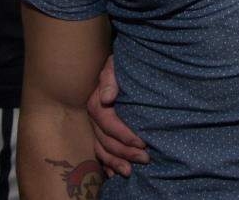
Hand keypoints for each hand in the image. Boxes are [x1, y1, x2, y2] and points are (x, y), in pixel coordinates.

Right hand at [86, 55, 148, 176]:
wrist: (122, 66)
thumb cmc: (122, 66)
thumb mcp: (115, 65)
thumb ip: (110, 79)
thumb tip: (107, 98)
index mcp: (96, 103)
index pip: (108, 123)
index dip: (124, 135)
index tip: (142, 142)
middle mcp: (94, 118)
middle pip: (105, 140)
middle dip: (124, 152)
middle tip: (145, 158)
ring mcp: (96, 127)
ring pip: (101, 150)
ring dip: (116, 162)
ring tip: (131, 171)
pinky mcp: (101, 133)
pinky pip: (99, 153)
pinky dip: (107, 165)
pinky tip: (115, 173)